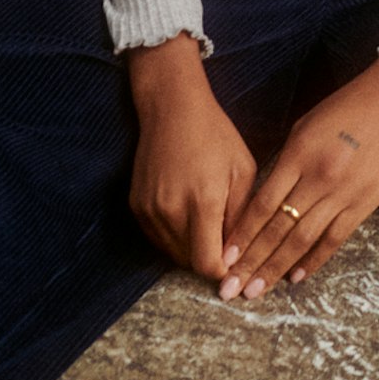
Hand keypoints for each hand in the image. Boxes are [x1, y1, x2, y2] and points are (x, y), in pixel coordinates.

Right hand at [126, 34, 256, 281]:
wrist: (171, 109)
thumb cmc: (215, 136)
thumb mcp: (242, 171)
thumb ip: (240, 217)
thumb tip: (238, 256)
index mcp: (203, 201)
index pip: (207, 263)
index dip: (224, 271)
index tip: (236, 264)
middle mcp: (171, 210)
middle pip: (190, 262)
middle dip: (210, 259)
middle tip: (225, 242)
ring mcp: (149, 210)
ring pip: (173, 253)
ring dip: (191, 249)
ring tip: (208, 223)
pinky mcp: (136, 207)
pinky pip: (158, 238)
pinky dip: (174, 237)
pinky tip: (187, 214)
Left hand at [219, 49, 378, 299]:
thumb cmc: (344, 108)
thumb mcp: (304, 128)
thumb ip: (285, 164)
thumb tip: (264, 201)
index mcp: (299, 156)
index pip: (263, 205)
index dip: (242, 235)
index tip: (224, 258)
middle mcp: (319, 178)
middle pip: (279, 229)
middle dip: (252, 261)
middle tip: (231, 288)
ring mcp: (344, 193)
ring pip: (303, 240)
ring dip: (277, 268)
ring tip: (256, 291)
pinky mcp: (365, 203)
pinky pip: (335, 239)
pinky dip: (314, 260)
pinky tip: (296, 277)